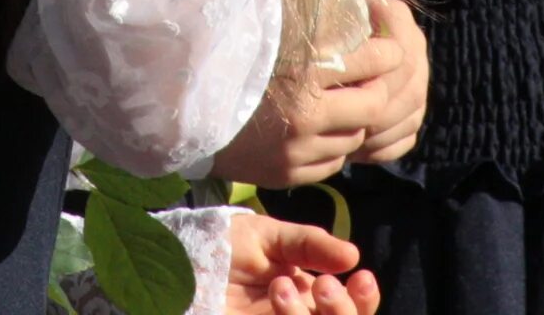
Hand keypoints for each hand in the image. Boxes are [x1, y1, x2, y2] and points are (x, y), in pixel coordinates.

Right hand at [211, 3, 418, 187]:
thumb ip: (308, 25)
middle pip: (372, 106)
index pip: (370, 62)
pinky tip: (319, 130)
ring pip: (354, 139)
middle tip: (370, 80)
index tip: (389, 48)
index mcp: (301, 74)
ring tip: (341, 104)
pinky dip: (332, 145)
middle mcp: (305, 116)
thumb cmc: (228, 62)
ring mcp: (297, 151)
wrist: (180, 112)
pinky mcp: (288, 174)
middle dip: (376, 91)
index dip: (386, 53)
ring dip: (354, 121)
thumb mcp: (269, 36)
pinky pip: (332, 162)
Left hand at [225, 214, 378, 313]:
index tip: (361, 277)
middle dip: (343, 311)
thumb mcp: (270, 236)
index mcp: (310, 293)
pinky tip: (276, 298)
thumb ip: (310, 244)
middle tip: (325, 286)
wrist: (179, 260)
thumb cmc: (224, 244)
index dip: (364, 299)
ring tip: (281, 287)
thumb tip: (353, 255)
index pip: (353, 306)